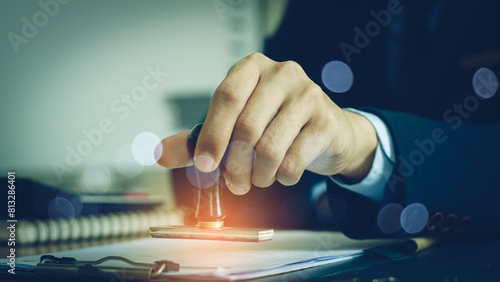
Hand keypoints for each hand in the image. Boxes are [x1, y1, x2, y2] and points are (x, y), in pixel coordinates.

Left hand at [156, 53, 377, 194]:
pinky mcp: (326, 120)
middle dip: (234, 166)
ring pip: (269, 149)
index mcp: (252, 68)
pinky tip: (282, 172)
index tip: (203, 165)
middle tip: (234, 184)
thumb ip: (198, 138)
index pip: (227, 97)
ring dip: (258, 176)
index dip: (212, 135)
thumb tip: (159, 154)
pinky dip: (282, 177)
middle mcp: (282, 74)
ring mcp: (308, 95)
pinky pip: (293, 161)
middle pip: (246, 128)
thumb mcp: (235, 126)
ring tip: (257, 179)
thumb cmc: (276, 123)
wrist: (326, 131)